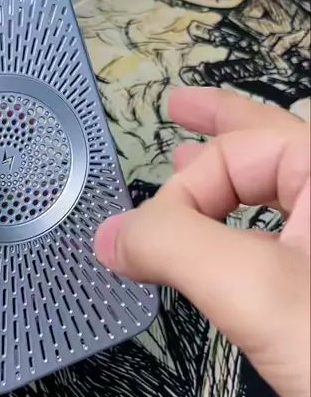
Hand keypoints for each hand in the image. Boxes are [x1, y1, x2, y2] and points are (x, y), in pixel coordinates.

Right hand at [95, 88, 309, 396]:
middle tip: (179, 105)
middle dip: (221, 125)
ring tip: (186, 161)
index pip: (239, 154)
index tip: (144, 246)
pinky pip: (288, 233)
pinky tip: (226, 239)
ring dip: (232, 176)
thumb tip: (107, 235)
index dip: (182, 194)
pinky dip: (248, 226)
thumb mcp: (256, 290)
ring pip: (283, 188)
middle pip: (273, 143)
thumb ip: (173, 247)